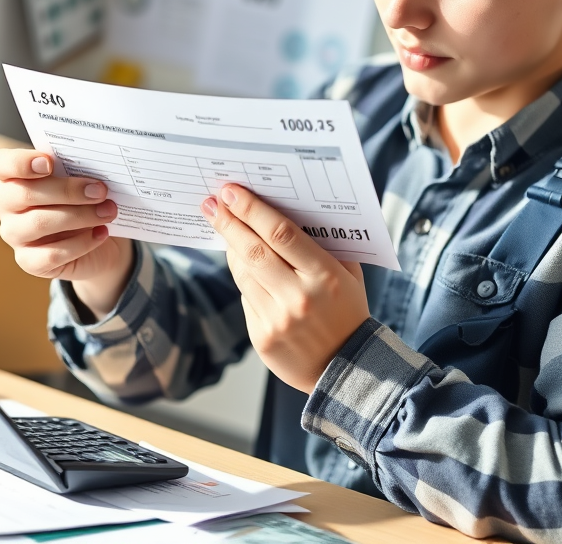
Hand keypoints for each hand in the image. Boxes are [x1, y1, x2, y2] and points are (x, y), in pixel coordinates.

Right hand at [0, 148, 133, 318]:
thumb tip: (94, 166)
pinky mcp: (28, 261)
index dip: (20, 162)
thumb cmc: (82, 196)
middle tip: (100, 190)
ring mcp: (12, 234)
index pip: (0, 164)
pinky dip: (81, 243)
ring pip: (39, 223)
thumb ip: (76, 168)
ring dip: (80, 216)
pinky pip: (51, 254)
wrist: (96, 234)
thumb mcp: (79, 177)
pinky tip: (101, 233)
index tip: (49, 162)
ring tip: (108, 211)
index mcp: (10, 175)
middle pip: (24, 193)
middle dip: (67, 191)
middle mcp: (4, 204)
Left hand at [200, 184, 369, 393]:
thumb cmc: (348, 311)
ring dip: (230, 246)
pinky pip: (245, 297)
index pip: (281, 234)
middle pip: (253, 250)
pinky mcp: (261, 337)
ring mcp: (277, 319)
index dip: (252, 210)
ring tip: (223, 225)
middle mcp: (298, 297)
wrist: (346, 369)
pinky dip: (242, 276)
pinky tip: (241, 261)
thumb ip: (325, 244)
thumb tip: (289, 209)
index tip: (232, 191)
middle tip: (213, 202)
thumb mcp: (348, 274)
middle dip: (229, 222)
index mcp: (325, 276)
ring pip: (243, 273)